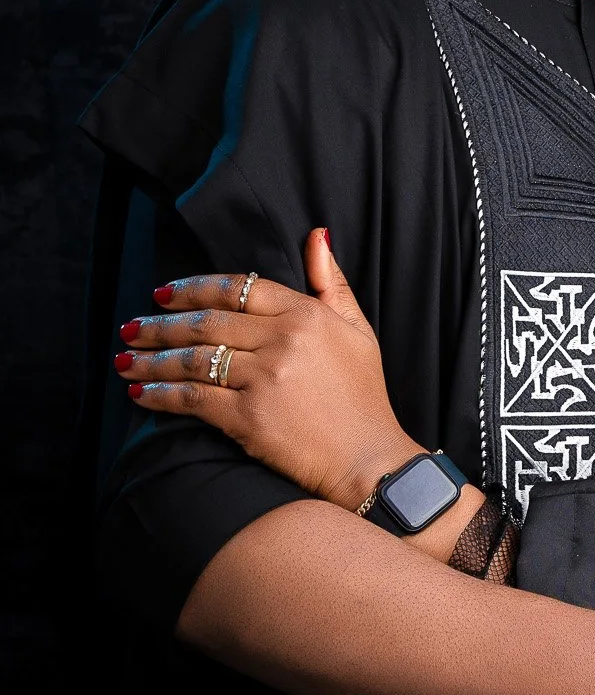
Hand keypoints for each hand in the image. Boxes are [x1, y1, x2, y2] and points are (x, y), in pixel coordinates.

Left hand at [113, 230, 419, 511]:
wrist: (369, 459)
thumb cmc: (363, 396)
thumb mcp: (358, 330)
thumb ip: (332, 283)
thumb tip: (315, 235)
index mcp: (306, 314)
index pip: (237, 288)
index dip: (194, 288)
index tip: (163, 293)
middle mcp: (283, 340)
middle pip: (207, 322)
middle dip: (161, 324)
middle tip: (131, 326)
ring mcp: (264, 378)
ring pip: (193, 358)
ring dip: (152, 358)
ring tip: (125, 357)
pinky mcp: (248, 416)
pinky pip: (193, 397)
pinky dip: (161, 394)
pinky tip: (141, 391)